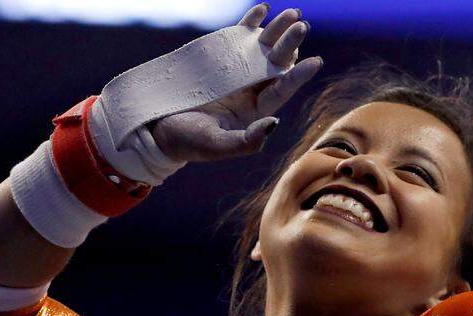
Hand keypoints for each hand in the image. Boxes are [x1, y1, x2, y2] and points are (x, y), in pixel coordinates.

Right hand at [149, 4, 322, 162]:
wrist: (156, 127)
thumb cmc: (187, 142)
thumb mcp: (217, 145)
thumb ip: (247, 140)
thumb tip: (275, 122)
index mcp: (254, 111)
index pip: (281, 91)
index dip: (298, 77)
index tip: (316, 61)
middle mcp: (250, 91)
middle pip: (275, 65)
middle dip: (289, 45)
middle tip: (301, 27)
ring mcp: (235, 74)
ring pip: (261, 48)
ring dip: (276, 31)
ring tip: (292, 13)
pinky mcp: (218, 60)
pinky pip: (238, 38)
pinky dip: (249, 23)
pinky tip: (262, 9)